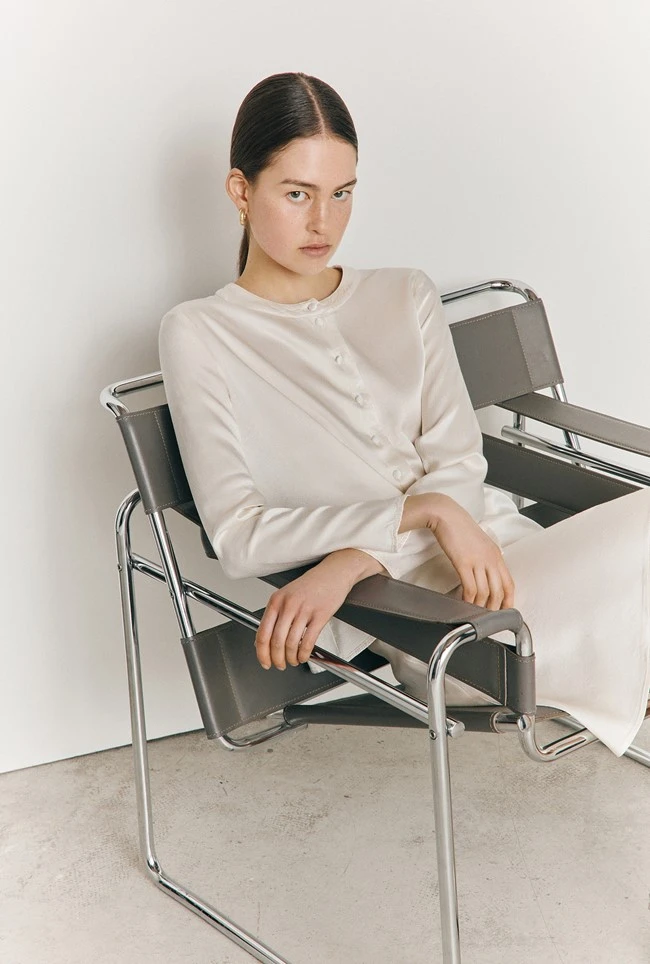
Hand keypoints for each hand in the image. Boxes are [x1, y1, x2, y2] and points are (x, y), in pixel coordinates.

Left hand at [255, 556, 357, 669]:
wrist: (333, 573)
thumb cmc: (311, 585)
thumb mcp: (287, 595)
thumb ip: (276, 615)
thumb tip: (265, 640)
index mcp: (276, 601)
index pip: (262, 633)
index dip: (262, 653)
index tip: (264, 661)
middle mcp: (288, 605)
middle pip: (276, 641)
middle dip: (277, 659)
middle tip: (279, 665)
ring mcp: (304, 610)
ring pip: (291, 643)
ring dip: (291, 658)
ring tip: (293, 661)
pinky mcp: (320, 615)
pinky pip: (308, 641)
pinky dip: (304, 654)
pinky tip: (303, 656)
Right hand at [426, 494, 514, 610]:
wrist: (446, 515)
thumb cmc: (460, 527)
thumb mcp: (480, 542)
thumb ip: (486, 558)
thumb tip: (486, 574)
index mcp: (496, 554)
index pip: (509, 583)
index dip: (509, 600)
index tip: (504, 611)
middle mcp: (491, 558)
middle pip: (499, 590)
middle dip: (495, 607)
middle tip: (488, 616)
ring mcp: (478, 561)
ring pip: (485, 591)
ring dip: (480, 606)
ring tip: (474, 612)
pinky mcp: (463, 562)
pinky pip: (470, 587)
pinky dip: (468, 598)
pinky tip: (464, 602)